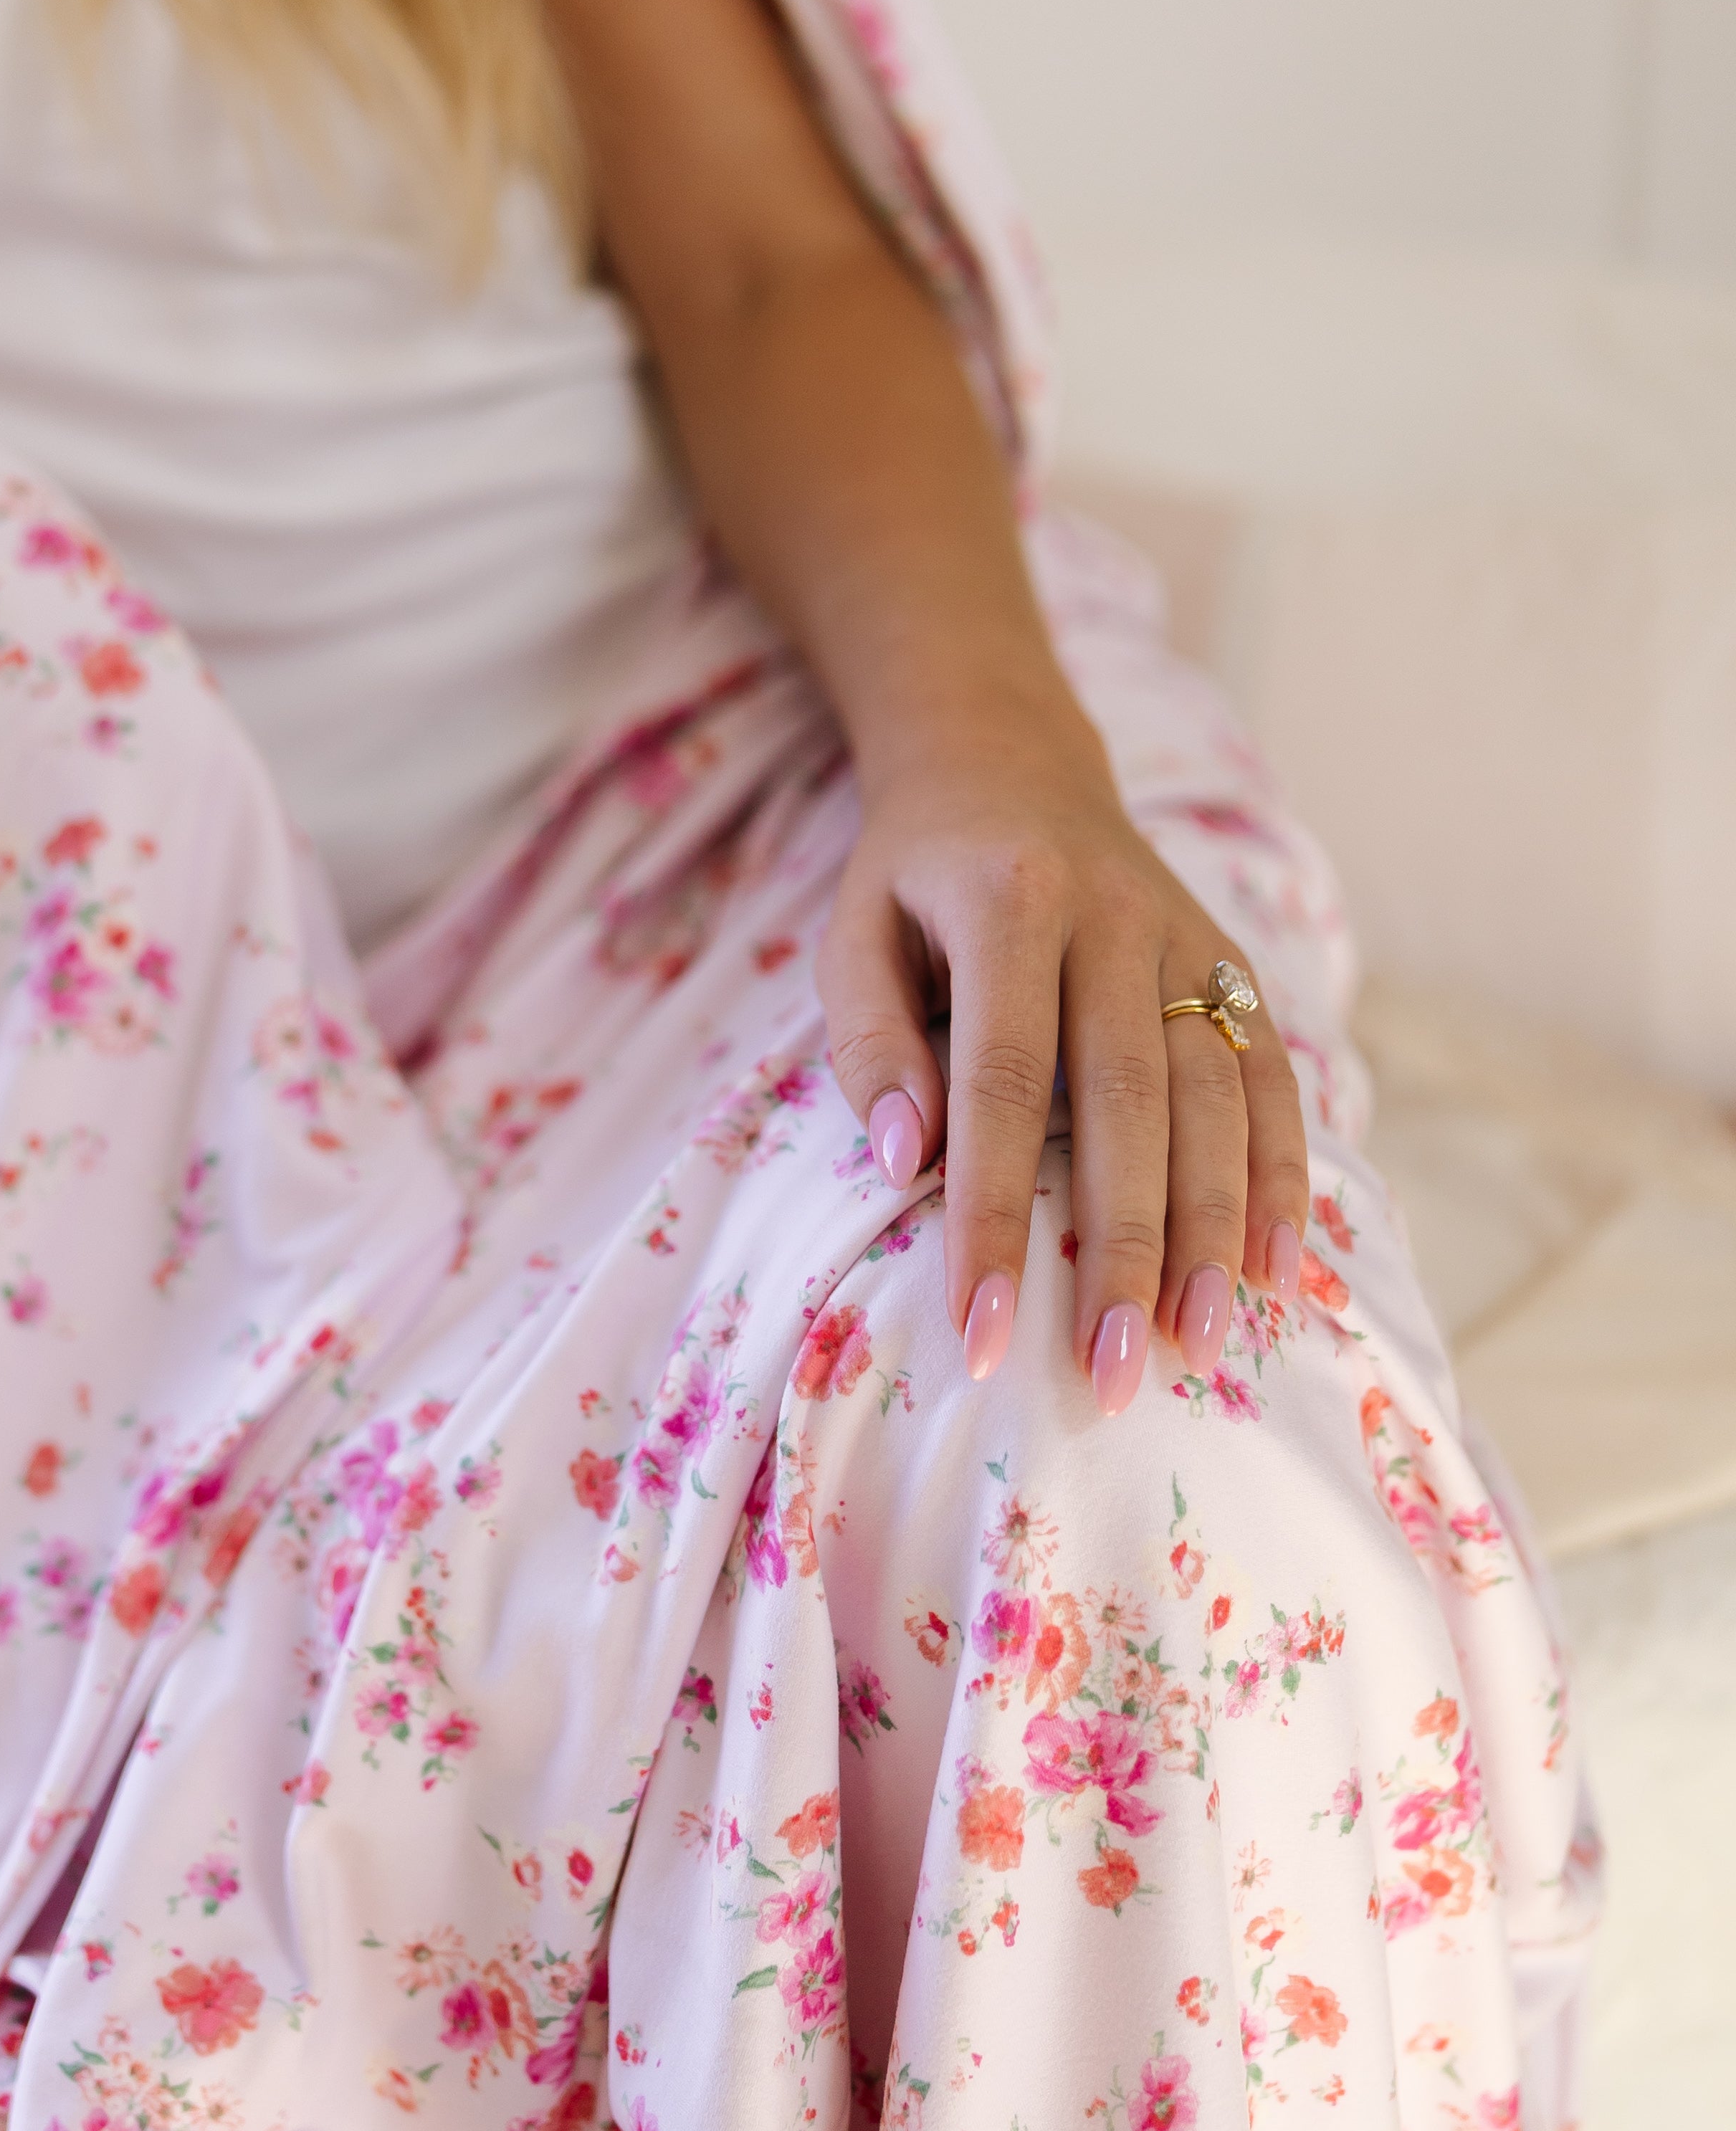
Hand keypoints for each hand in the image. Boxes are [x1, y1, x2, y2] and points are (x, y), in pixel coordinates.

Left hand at [816, 698, 1310, 1411]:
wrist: (1007, 760)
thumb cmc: (914, 874)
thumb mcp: (853, 933)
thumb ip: (869, 1043)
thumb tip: (906, 1163)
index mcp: (1008, 903)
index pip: (1002, 1082)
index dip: (994, 1212)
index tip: (979, 1328)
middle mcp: (1114, 916)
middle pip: (1128, 1102)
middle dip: (1121, 1247)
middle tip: (1109, 1370)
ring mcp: (1186, 937)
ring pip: (1215, 1098)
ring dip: (1213, 1229)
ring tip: (1199, 1341)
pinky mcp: (1231, 960)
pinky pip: (1270, 1075)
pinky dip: (1278, 1173)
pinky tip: (1276, 1267)